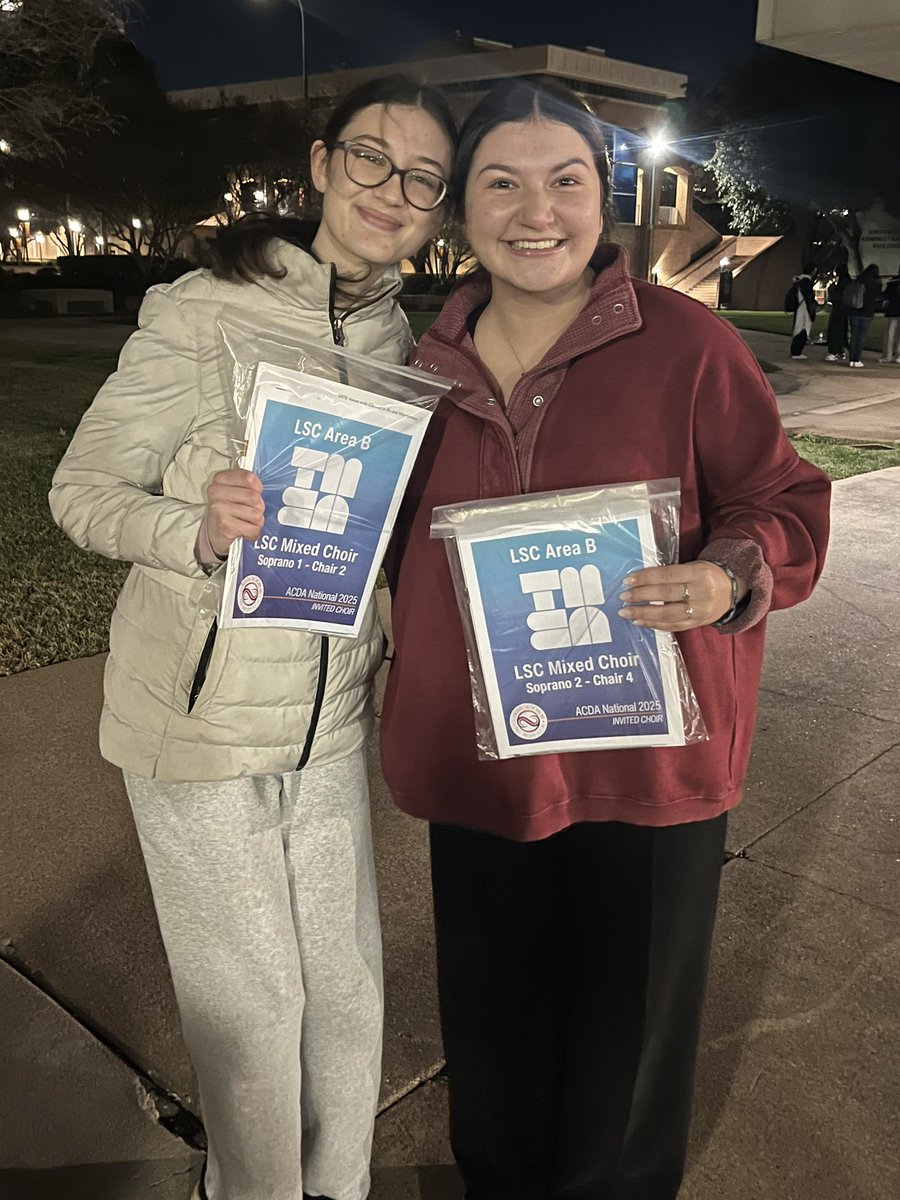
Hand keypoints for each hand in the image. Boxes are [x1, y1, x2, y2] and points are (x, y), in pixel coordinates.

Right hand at [205, 468, 264, 556]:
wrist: (214, 531)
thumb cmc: (228, 509)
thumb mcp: (235, 490)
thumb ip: (248, 484)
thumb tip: (259, 488)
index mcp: (220, 479)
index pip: (249, 478)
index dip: (257, 488)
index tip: (254, 492)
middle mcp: (216, 492)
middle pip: (254, 497)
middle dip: (258, 506)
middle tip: (249, 510)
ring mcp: (219, 509)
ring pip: (256, 514)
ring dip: (256, 521)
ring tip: (246, 520)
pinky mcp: (224, 527)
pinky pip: (253, 529)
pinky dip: (254, 532)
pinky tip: (245, 530)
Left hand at [617, 561, 747, 630]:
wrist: (732, 590)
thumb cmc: (706, 575)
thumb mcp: (694, 567)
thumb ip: (671, 573)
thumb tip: (640, 581)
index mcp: (699, 573)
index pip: (668, 575)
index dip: (646, 578)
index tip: (628, 581)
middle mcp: (701, 593)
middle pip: (667, 595)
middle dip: (642, 596)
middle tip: (624, 597)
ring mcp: (700, 611)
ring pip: (668, 614)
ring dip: (644, 614)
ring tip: (626, 612)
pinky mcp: (698, 624)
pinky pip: (673, 626)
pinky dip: (654, 624)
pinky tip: (640, 622)